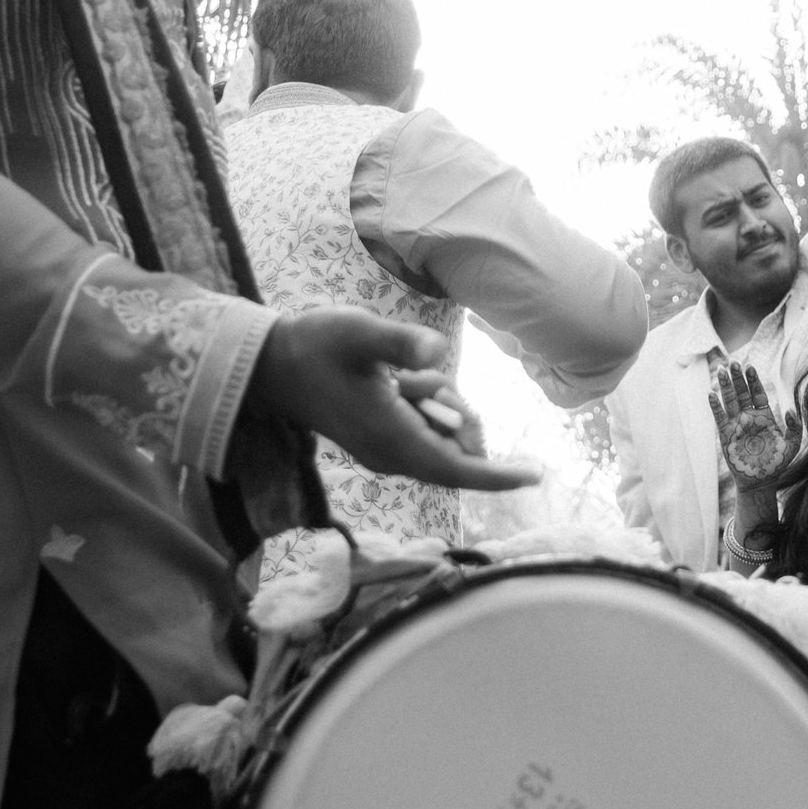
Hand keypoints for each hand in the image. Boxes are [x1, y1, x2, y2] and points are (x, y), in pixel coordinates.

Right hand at [242, 309, 538, 492]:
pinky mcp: (382, 441)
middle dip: (458, 418)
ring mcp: (386, 451)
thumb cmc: (315, 346)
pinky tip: (397, 383)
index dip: (497, 474)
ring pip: (443, 441)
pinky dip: (427, 408)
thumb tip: (435, 351)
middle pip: (457, 454)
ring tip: (401, 379)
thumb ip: (399, 342)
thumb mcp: (358, 333)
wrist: (273, 365)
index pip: (455, 468)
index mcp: (390, 437)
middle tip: (418, 382)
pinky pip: (426, 433)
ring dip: (440, 408)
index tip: (535, 475)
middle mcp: (391, 455)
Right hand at [708, 357, 801, 490]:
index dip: (753, 380)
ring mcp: (736, 425)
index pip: (757, 393)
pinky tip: (711, 393)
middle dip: (738, 378)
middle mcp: (749, 417)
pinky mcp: (726, 435)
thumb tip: (790, 410)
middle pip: (742, 393)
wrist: (760, 482)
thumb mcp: (792, 445)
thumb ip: (795, 427)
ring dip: (725, 386)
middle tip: (734, 362)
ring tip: (722, 370)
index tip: (750, 367)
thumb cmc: (777, 464)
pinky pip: (719, 417)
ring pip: (729, 401)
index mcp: (764, 417)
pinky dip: (715, 406)